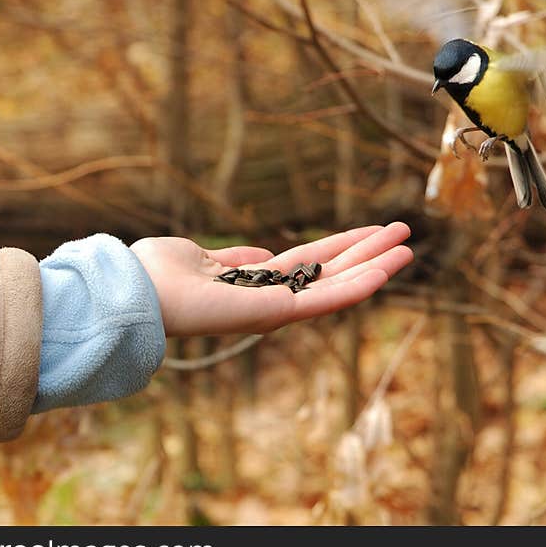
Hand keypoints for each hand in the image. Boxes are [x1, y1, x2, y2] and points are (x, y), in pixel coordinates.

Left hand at [130, 222, 412, 335]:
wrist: (137, 292)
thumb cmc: (159, 274)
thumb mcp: (204, 257)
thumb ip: (236, 260)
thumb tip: (256, 254)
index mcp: (257, 284)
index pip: (312, 264)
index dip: (344, 247)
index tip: (372, 232)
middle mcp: (273, 298)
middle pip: (333, 272)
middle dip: (369, 254)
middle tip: (405, 234)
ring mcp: (277, 308)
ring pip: (338, 286)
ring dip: (375, 267)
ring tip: (408, 247)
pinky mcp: (277, 314)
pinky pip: (325, 299)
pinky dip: (358, 286)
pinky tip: (385, 270)